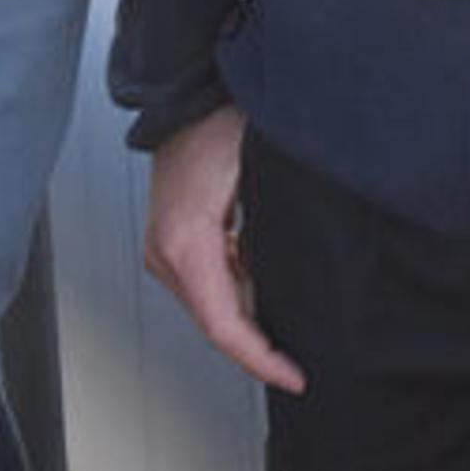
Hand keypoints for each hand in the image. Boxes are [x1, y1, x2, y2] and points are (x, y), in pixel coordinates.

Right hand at [142, 105, 304, 391]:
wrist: (189, 94)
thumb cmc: (220, 123)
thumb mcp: (259, 179)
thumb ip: (275, 233)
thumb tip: (305, 276)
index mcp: (186, 245)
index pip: (223, 325)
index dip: (260, 359)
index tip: (292, 376)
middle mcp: (166, 253)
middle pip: (215, 323)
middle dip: (256, 349)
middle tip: (298, 367)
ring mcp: (164, 249)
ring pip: (210, 307)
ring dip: (247, 324)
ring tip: (288, 340)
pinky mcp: (171, 241)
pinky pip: (207, 285)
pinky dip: (236, 297)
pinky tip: (265, 293)